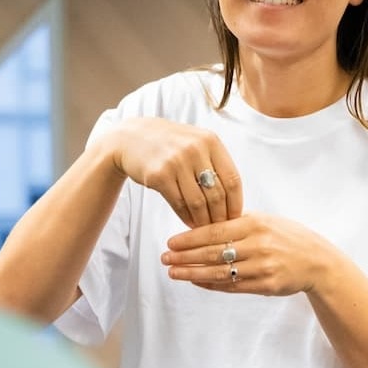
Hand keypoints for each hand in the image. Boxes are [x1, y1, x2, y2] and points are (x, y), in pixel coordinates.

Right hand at [106, 117, 241, 226]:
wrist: (131, 138)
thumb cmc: (169, 144)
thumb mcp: (196, 142)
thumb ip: (215, 162)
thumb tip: (234, 199)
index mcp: (210, 141)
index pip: (232, 179)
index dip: (236, 202)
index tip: (236, 217)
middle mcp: (195, 149)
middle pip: (217, 194)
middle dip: (220, 216)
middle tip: (221, 229)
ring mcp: (176, 162)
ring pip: (198, 202)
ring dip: (203, 221)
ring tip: (205, 229)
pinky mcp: (159, 175)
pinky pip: (179, 204)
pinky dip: (186, 218)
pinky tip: (190, 223)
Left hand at [160, 213, 341, 295]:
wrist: (317, 261)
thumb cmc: (288, 237)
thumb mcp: (266, 220)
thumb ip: (238, 222)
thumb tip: (205, 224)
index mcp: (255, 224)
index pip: (215, 231)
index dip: (190, 238)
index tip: (171, 242)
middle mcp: (258, 245)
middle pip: (213, 252)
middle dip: (185, 256)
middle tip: (165, 258)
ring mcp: (262, 267)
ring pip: (220, 272)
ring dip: (193, 273)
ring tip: (174, 272)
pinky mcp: (265, 286)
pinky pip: (232, 286)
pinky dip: (212, 284)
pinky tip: (196, 282)